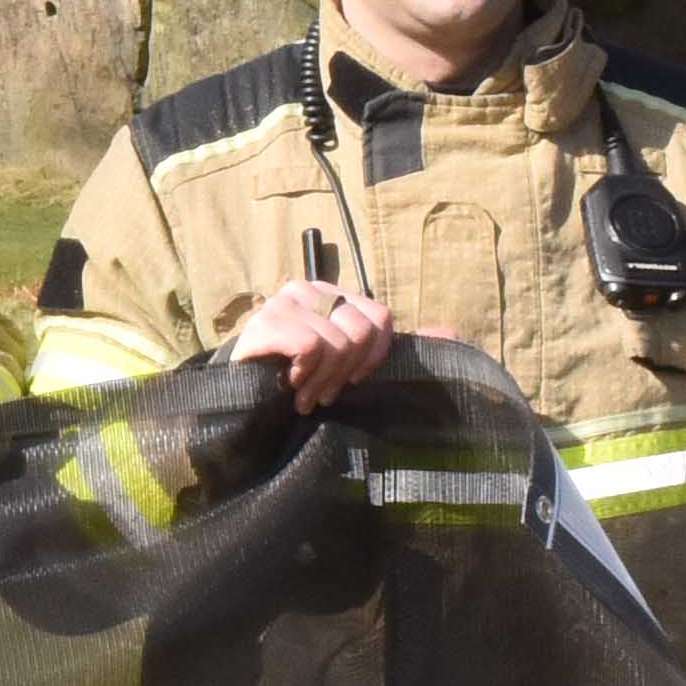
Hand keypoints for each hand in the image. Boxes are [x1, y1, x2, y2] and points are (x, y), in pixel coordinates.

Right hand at [224, 280, 395, 409]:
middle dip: (344, 374)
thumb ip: (387, 347)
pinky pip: (311, 346)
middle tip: (323, 394)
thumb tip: (448, 333)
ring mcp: (286, 302)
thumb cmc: (293, 379)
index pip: (380, 317)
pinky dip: (305, 374)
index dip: (374, 356)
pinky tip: (290, 383)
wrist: (237, 396)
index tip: (353, 380)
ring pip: (337, 343)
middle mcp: (310, 289)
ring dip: (322, 381)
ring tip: (305, 396)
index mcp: (332, 294)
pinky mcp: (267, 321)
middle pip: (360, 331)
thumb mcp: (344, 363)